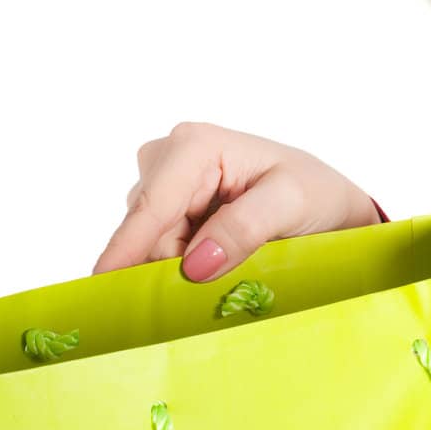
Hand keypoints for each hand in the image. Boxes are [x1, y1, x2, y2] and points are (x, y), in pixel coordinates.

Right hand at [90, 121, 379, 281]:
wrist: (328, 207)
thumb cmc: (316, 195)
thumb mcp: (292, 203)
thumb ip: (245, 227)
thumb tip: (194, 263)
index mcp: (197, 144)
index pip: (153, 204)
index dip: (126, 246)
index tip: (101, 284)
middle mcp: (171, 157)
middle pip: (146, 230)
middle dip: (169, 264)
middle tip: (217, 283)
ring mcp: (168, 186)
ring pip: (149, 244)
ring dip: (178, 268)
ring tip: (232, 265)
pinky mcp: (171, 212)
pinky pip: (158, 251)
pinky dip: (180, 268)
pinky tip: (214, 267)